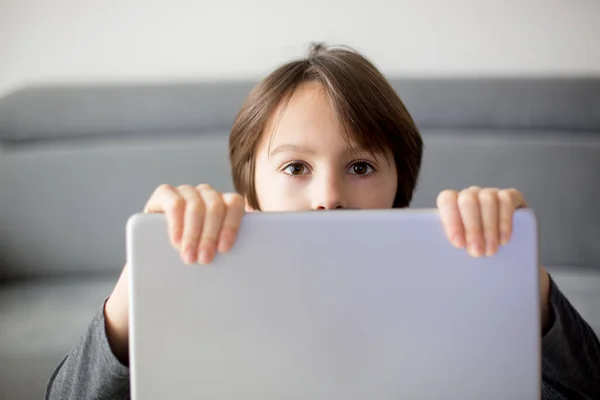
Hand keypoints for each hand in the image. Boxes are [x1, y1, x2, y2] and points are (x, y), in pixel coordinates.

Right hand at [104, 184, 244, 363]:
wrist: (158, 258)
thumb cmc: (195, 256)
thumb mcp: (214, 251)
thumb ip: (229, 251)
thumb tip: (254, 273)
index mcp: (223, 203)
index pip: (234, 203)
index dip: (232, 224)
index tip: (225, 249)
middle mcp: (206, 194)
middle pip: (216, 205)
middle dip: (210, 235)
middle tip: (204, 259)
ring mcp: (186, 191)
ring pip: (196, 204)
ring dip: (193, 233)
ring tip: (189, 256)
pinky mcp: (164, 194)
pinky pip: (174, 202)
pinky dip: (176, 223)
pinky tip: (176, 241)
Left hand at [436, 186, 526, 256]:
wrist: (507, 251)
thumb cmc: (475, 248)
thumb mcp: (462, 245)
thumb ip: (455, 243)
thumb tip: (448, 254)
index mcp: (453, 203)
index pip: (447, 200)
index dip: (451, 220)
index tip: (458, 243)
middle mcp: (470, 194)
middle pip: (468, 201)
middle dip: (472, 228)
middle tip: (476, 251)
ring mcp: (490, 193)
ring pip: (487, 200)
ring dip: (489, 228)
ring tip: (490, 250)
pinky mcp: (511, 196)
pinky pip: (506, 201)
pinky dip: (505, 222)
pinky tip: (503, 240)